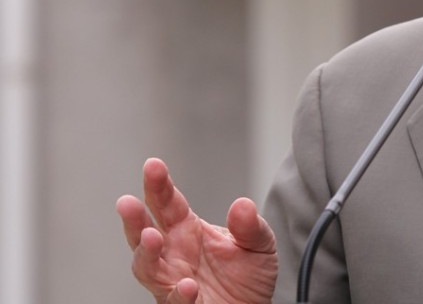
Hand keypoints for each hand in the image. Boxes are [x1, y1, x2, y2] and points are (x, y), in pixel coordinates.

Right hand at [117, 158, 278, 303]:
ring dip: (146, 253)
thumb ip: (250, 225)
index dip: (159, 185)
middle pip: (145, 232)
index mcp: (186, 229)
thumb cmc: (249, 274)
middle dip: (135, 218)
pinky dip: (178, 295)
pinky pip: (173, 301)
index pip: (168, 203)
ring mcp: (172, 280)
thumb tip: (243, 204)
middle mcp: (173, 253)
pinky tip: (187, 285)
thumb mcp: (259, 243)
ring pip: (147, 267)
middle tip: (128, 202)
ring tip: (151, 237)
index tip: (153, 166)